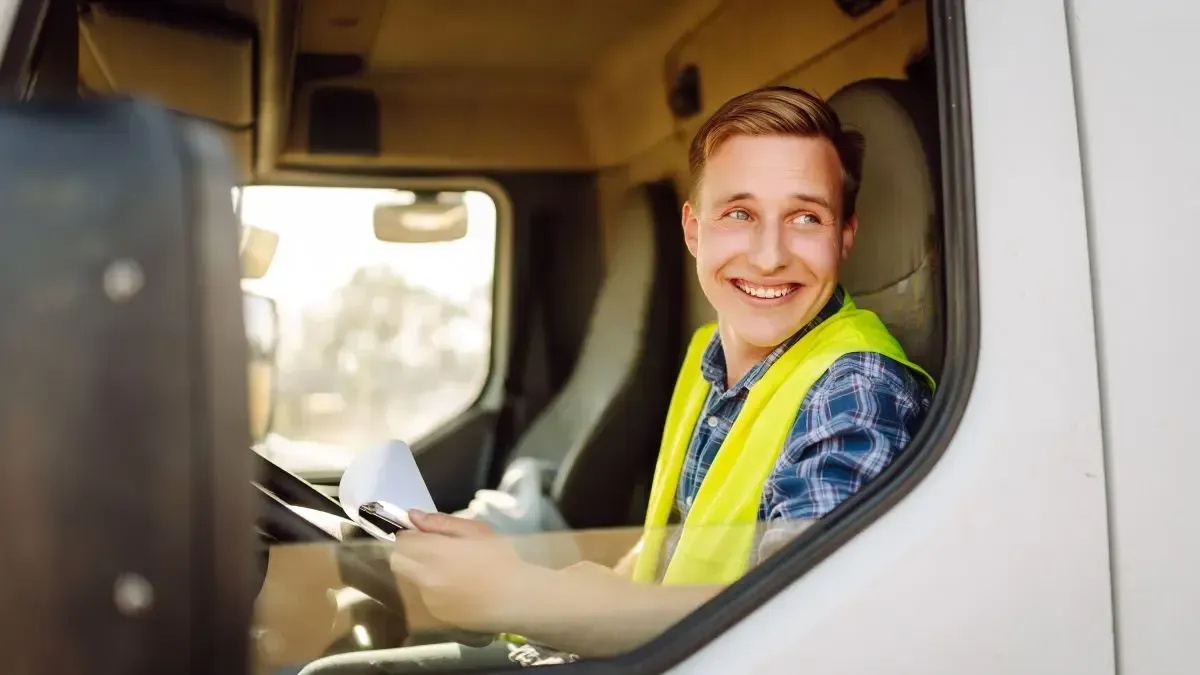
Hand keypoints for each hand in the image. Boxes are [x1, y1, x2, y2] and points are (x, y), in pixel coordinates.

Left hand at [389, 510, 544, 633]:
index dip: (410, 535)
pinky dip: (433, 589)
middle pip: (398, 561)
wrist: (517, 598)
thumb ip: (441, 522)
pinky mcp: (436, 614)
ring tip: (451, 571)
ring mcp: (429, 598)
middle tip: (432, 550)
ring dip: (421, 571)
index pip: (402, 541)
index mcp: (435, 552)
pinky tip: (456, 588)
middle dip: (409, 553)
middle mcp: (426, 577)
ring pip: (411, 578)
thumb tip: (413, 516)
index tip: (424, 534)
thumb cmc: (501, 559)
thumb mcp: (476, 531)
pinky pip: (425, 596)